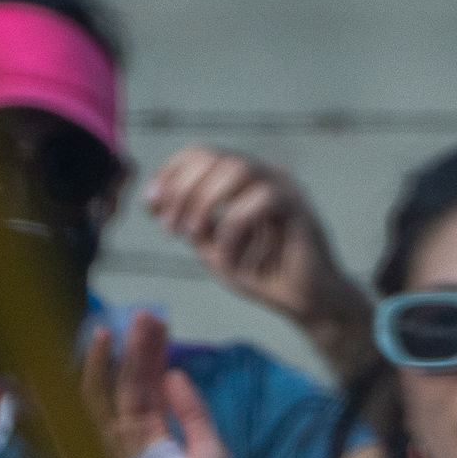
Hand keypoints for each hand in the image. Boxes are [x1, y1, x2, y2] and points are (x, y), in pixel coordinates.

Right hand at [76, 311, 234, 457]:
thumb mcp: (211, 454)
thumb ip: (194, 413)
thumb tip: (175, 374)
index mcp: (157, 438)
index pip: (151, 388)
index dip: (154, 356)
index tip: (158, 324)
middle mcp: (129, 441)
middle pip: (127, 387)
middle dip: (134, 352)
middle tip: (143, 316)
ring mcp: (109, 453)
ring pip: (101, 399)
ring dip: (103, 365)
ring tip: (109, 331)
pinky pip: (77, 428)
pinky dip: (70, 401)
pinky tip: (76, 374)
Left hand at [142, 146, 375, 374]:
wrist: (305, 303)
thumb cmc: (262, 274)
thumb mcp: (213, 247)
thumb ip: (190, 222)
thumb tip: (156, 200)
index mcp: (244, 180)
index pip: (202, 154)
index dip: (171, 173)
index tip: (151, 203)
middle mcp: (265, 175)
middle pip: (216, 157)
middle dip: (183, 189)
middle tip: (168, 225)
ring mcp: (285, 188)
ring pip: (238, 169)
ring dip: (204, 200)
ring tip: (191, 232)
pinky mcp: (300, 209)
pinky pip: (262, 200)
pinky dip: (235, 226)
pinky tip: (227, 253)